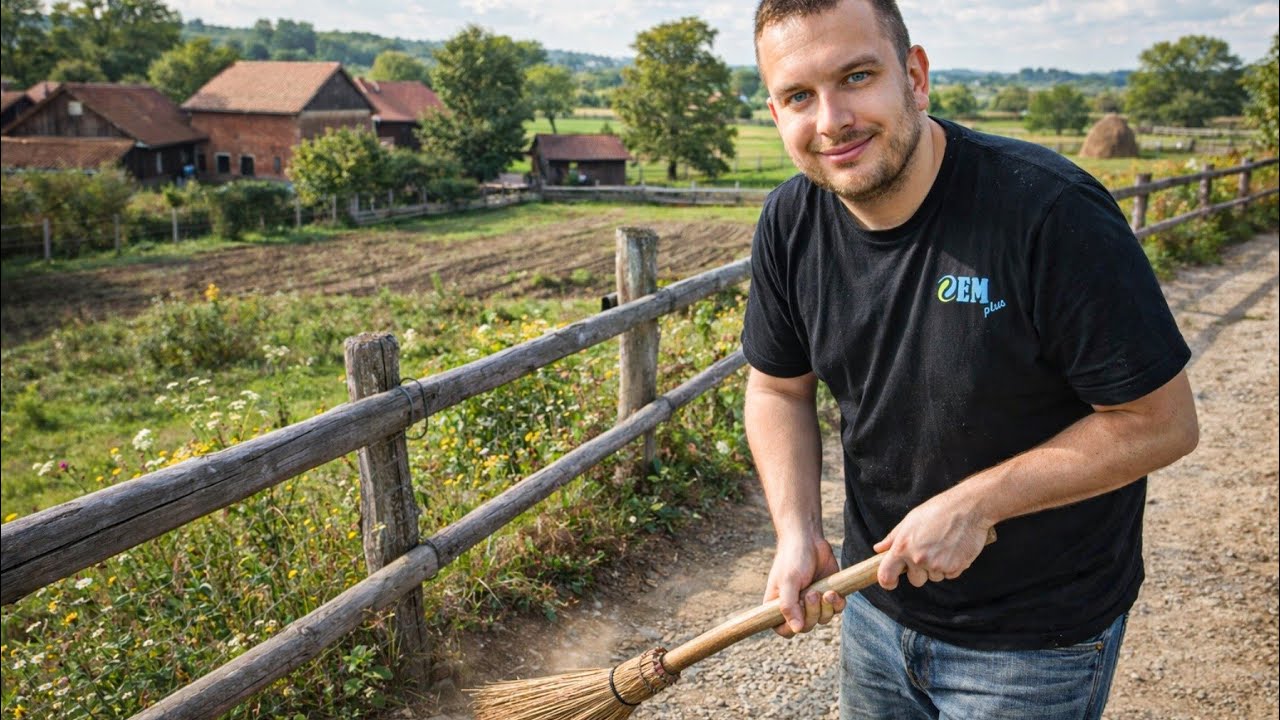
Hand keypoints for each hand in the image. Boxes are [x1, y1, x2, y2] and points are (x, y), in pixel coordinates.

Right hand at [763, 536, 845, 637]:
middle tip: (812, 594)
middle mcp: (796, 606)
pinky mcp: (828, 595)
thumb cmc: (792, 559)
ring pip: (823, 619)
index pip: (783, 629)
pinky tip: (833, 591)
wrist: (809, 540)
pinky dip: (837, 603)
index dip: (792, 627)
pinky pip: (836, 610)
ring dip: (826, 608)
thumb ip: (789, 606)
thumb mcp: (787, 582)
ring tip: (824, 591)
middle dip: (812, 613)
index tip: (798, 614)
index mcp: (778, 605)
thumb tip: (796, 630)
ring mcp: (813, 602)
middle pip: (807, 626)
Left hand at [873, 490, 990, 590]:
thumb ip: (892, 538)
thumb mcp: (909, 521)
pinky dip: (952, 565)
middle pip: (915, 580)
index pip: (886, 575)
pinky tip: (954, 548)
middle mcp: (918, 559)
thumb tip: (879, 549)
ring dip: (937, 567)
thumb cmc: (937, 511)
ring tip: (943, 545)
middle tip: (928, 551)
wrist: (967, 509)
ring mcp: (937, 565)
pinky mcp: (955, 568)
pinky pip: (949, 574)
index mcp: (902, 547)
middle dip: (919, 571)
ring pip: (934, 577)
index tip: (892, 581)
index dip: (887, 581)